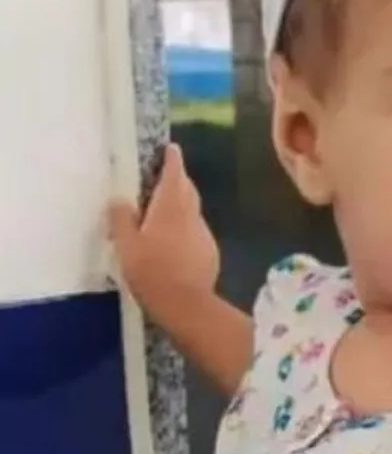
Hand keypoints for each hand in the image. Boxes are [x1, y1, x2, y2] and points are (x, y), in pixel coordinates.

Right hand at [108, 143, 218, 323]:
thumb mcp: (126, 246)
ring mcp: (204, 234)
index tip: (171, 149)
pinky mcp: (209, 251)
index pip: (174, 174)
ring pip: (192, 211)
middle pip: (187, 190)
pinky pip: (195, 232)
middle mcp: (192, 215)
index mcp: (171, 207)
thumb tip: (119, 200)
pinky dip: (184, 229)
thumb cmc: (152, 272)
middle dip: (177, 180)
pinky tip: (172, 243)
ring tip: (161, 212)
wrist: (187, 304)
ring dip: (180, 206)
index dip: (172, 160)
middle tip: (162, 178)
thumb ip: (121, 219)